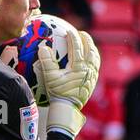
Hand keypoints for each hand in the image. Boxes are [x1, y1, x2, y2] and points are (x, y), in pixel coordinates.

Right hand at [33, 24, 99, 138]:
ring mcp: (92, 75)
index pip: (76, 47)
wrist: (68, 108)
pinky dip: (93, 58)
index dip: (72, 37)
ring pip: (95, 57)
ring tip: (87, 43)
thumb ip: (47, 62)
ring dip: (91, 48)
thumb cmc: (58, 93)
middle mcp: (87, 69)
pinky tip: (90, 57)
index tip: (68, 31)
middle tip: (80, 33)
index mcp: (78, 67)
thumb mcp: (50, 78)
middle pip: (89, 49)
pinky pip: (96, 66)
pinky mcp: (93, 81)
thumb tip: (43, 47)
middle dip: (85, 39)